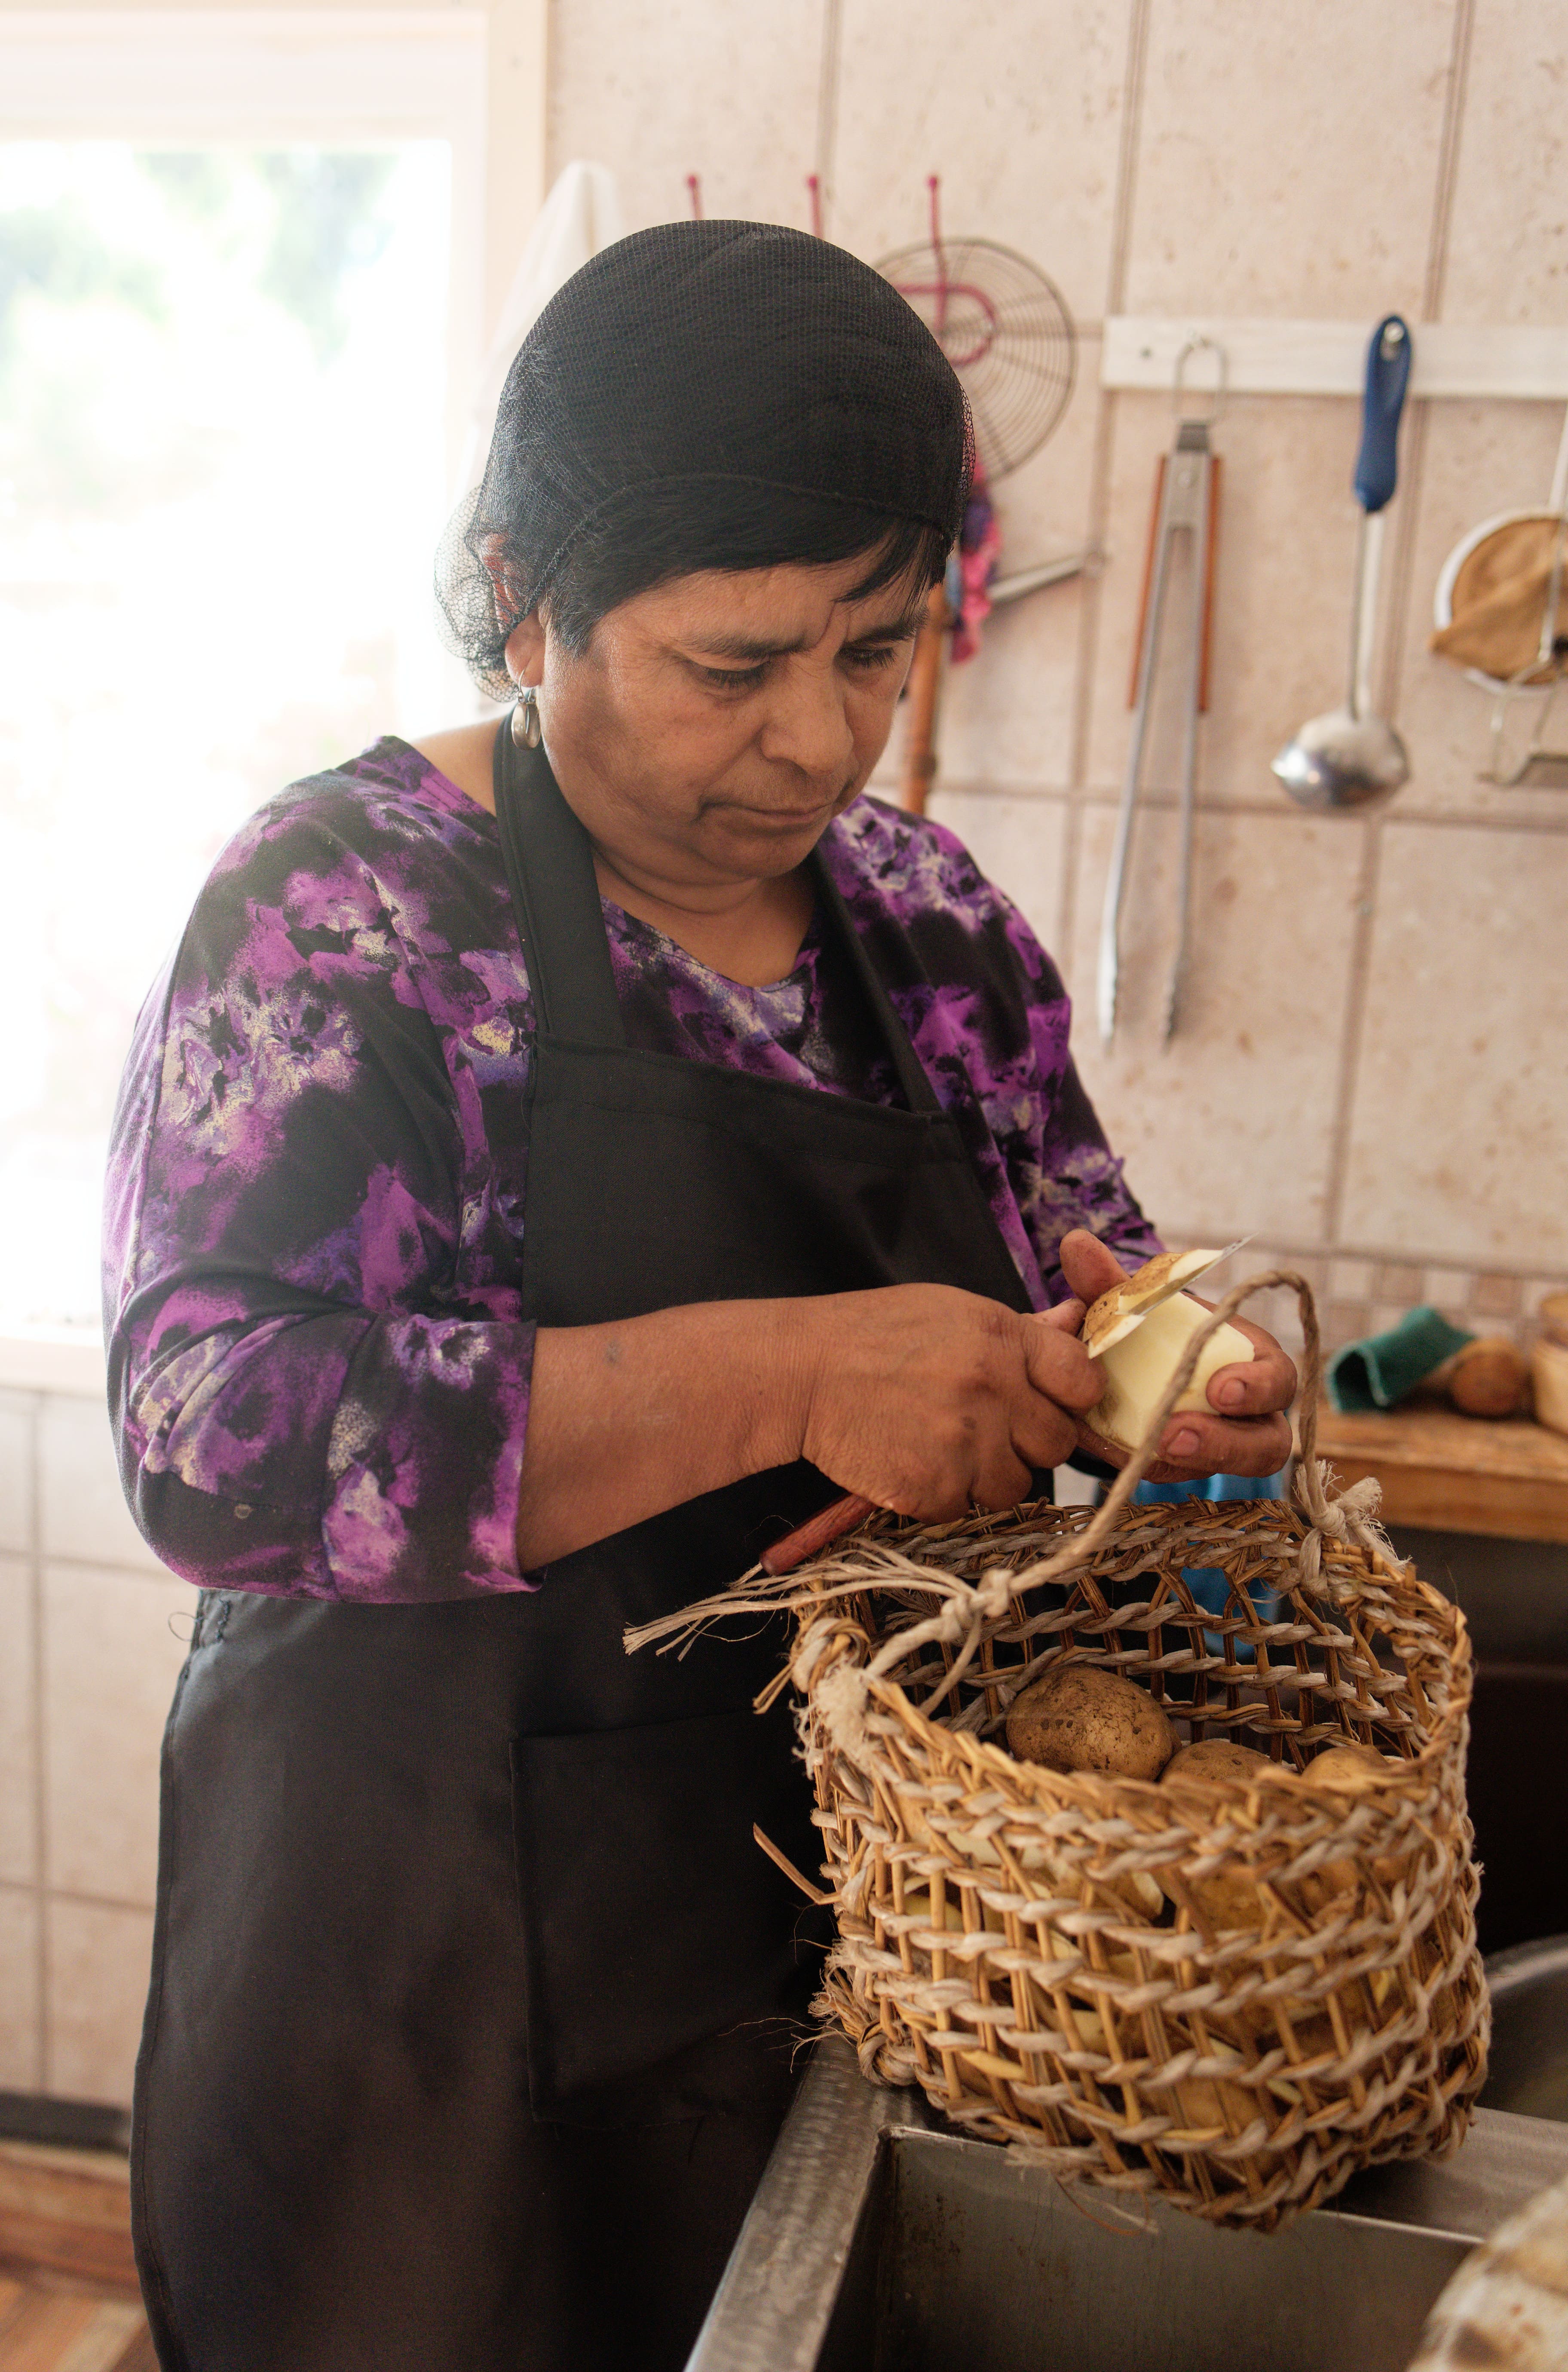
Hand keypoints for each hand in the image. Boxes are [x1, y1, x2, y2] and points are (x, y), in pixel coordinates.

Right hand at [790, 1282, 1104, 1521]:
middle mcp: (991, 1389)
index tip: (1050, 1403)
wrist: (801, 1372)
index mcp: (1001, 1338)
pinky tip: (912, 1462)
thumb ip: (1019, 1329)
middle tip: (987, 1430)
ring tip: (942, 1446)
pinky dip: (942, 1495)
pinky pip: (965, 1508)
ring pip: (1015, 1486)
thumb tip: (1074, 1321)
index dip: (1071, 1398)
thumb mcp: (951, 1312)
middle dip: (1028, 1443)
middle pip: (1057, 1443)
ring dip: (987, 1476)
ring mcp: (964, 1442)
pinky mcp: (932, 1488)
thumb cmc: (874, 1335)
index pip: (1083, 1380)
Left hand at [1057, 1229, 1295, 1483]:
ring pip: (1233, 1469)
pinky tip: (1122, 1453)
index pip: (1279, 1378)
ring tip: (1155, 1448)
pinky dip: (1152, 1467)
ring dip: (1198, 1461)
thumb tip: (1076, 1242)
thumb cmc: (1144, 1326)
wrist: (1117, 1362)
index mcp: (1249, 1359)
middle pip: (1268, 1441)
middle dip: (1228, 1441)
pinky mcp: (1186, 1468)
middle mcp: (1248, 1411)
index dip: (1257, 1387)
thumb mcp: (1127, 1305)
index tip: (1219, 1388)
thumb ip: (1107, 1280)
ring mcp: (1220, 1445)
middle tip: (1176, 1432)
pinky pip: (1181, 1479)